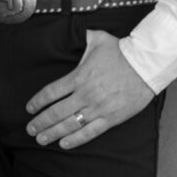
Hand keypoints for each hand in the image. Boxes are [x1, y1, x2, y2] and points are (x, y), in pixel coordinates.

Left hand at [26, 30, 152, 149]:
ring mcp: (98, 108)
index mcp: (79, 76)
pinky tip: (64, 143)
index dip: (37, 102)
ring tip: (41, 138)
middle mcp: (85, 94)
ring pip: (69, 124)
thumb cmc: (122, 51)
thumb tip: (72, 33)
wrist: (147, 64)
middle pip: (56, 112)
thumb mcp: (97, 38)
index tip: (29, 108)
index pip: (51, 92)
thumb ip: (81, 37)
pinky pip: (90, 132)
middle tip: (30, 129)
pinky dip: (75, 139)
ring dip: (53, 133)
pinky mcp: (111, 118)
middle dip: (40, 122)